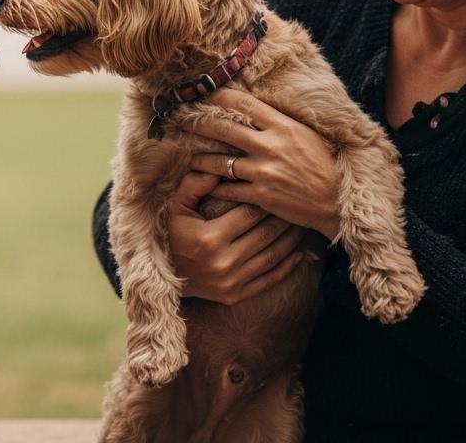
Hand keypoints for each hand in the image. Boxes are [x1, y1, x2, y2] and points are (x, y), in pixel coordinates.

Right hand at [167, 171, 308, 303]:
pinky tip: (299, 254)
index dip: (267, 200)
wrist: (163, 276)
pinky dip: (287, 267)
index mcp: (210, 238)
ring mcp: (232, 282)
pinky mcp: (236, 296)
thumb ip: (194, 185)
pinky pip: (269, 280)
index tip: (279, 190)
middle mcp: (224, 262)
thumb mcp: (176, 207)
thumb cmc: (171, 235)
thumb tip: (216, 170)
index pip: (250, 214)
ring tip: (303, 224)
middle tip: (298, 204)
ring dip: (291, 240)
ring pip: (272, 257)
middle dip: (285, 218)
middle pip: (266, 234)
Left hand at [183, 87, 342, 239]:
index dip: (219, 95)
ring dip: (200, 160)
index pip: (244, 103)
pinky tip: (206, 187)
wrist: (338, 200)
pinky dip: (215, 188)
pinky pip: (228, 189)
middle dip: (198, 123)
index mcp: (283, 126)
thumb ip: (280, 123)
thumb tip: (256, 110)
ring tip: (189, 160)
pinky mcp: (261, 195)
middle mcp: (270, 145)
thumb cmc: (325, 165)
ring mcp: (264, 171)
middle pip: (224, 128)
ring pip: (219, 161)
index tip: (204, 92)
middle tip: (181, 120)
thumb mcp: (306, 135)